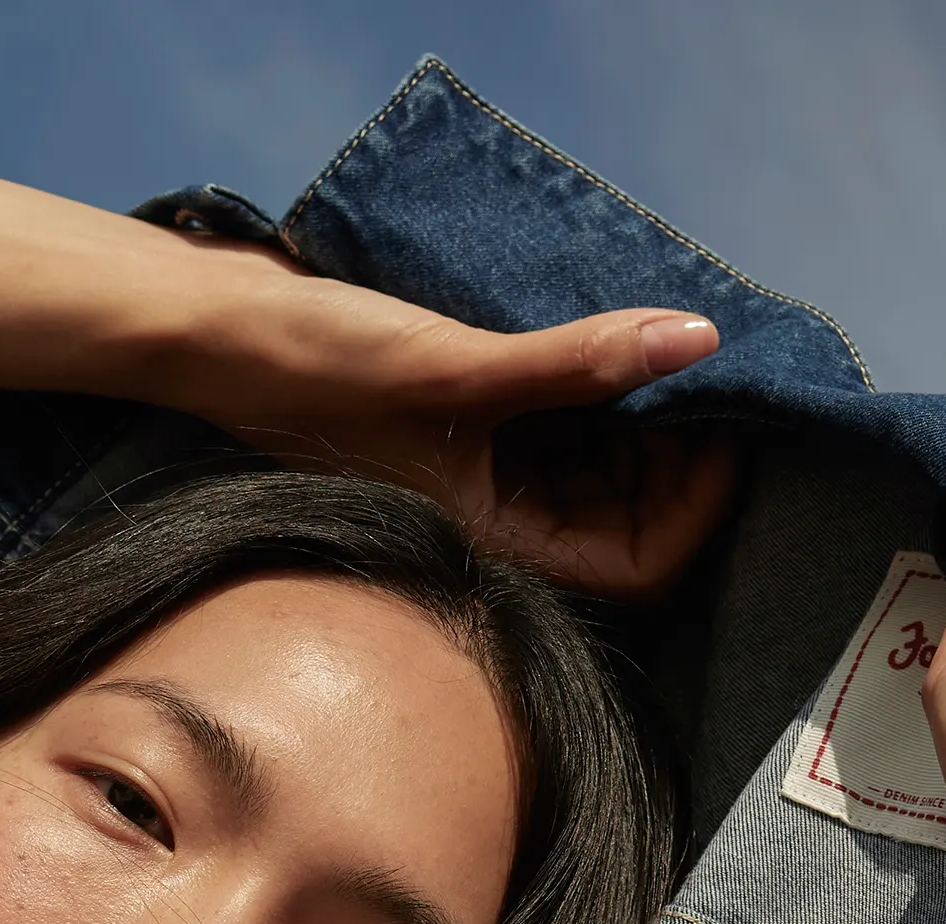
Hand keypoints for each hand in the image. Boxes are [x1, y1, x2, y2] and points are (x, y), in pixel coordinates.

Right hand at [166, 255, 740, 598]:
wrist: (221, 335)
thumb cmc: (320, 372)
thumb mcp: (460, 369)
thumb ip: (579, 361)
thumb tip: (698, 337)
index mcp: (494, 546)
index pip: (639, 566)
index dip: (697, 506)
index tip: (724, 423)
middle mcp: (498, 524)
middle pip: (631, 521)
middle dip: (680, 457)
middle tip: (709, 374)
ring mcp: (487, 477)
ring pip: (601, 472)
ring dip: (646, 419)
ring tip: (666, 350)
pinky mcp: (472, 429)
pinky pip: (565, 431)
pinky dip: (602, 393)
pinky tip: (615, 342)